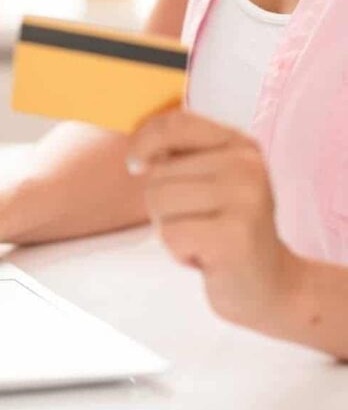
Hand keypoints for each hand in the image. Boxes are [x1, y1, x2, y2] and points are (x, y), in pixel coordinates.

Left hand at [127, 110, 302, 327]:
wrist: (272, 286)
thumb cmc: (226, 231)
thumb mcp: (208, 183)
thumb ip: (177, 158)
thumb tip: (137, 158)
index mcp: (239, 145)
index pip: (175, 124)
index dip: (143, 142)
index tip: (136, 166)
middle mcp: (247, 165)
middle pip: (158, 174)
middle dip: (163, 206)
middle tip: (198, 224)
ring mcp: (245, 199)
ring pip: (159, 202)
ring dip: (170, 229)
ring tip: (202, 238)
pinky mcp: (235, 235)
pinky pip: (171, 234)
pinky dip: (179, 251)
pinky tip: (208, 257)